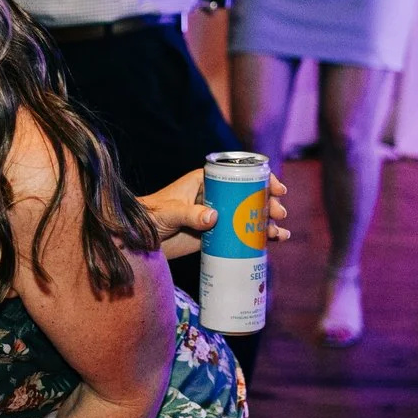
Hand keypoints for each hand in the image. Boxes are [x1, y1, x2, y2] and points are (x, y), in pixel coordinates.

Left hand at [143, 169, 289, 259]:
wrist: (138, 239)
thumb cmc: (149, 217)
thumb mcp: (170, 212)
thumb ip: (189, 214)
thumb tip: (214, 218)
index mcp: (204, 181)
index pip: (238, 175)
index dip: (261, 179)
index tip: (276, 188)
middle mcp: (214, 197)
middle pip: (249, 197)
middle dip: (268, 204)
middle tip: (279, 213)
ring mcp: (217, 217)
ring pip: (249, 216)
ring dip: (267, 222)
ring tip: (279, 233)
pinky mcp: (216, 236)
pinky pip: (242, 235)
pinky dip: (258, 237)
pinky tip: (274, 241)